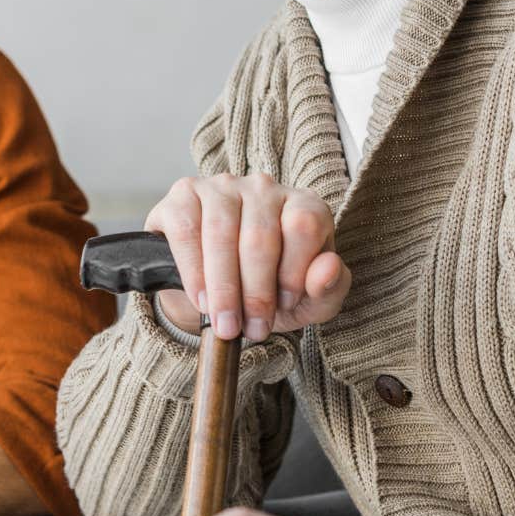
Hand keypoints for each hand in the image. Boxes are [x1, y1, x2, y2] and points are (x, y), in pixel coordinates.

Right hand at [146, 173, 350, 340]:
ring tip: (224, 322)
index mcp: (303, 204)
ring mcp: (221, 186)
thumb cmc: (271, 290)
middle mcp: (263, 187)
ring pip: (221, 232)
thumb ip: (329, 288)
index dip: (294, 271)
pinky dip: (192, 271)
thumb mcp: (308, 302)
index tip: (285, 305)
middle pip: (260, 235)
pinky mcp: (185, 193)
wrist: (220, 291)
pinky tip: (200, 298)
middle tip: (250, 329)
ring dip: (222, 287)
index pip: (304, 225)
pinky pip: (186, 230)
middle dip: (255, 292)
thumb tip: (329, 268)